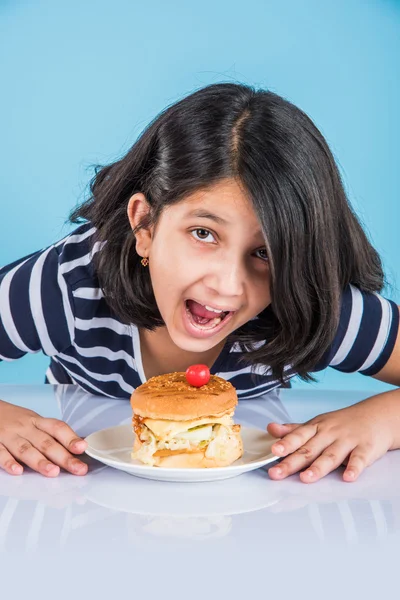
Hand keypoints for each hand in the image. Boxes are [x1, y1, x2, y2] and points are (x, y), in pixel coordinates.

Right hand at [0, 399, 87, 476]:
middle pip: (46, 442)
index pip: (57, 428)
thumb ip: (50, 434)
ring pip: (26, 449)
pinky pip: (1, 453)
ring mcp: (9, 436)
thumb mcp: (33, 421)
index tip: (83, 448)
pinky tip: (18, 471)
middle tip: (78, 469)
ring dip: (40, 461)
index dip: (71, 438)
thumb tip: (76, 447)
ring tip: (53, 472)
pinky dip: (9, 462)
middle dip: (64, 457)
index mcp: (37, 421)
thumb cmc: (14, 419)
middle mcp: (25, 428)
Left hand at [266, 394, 397, 482]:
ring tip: (306, 478)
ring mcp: (348, 441)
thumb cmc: (342, 423)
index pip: (298, 436)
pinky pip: (359, 460)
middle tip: (277, 473)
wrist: (376, 416)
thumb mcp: (317, 423)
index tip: (273, 451)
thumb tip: (270, 429)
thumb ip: (294, 430)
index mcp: (316, 428)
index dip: (285, 444)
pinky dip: (354, 468)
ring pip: (331, 456)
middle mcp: (330, 434)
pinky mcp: (365, 449)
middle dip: (292, 462)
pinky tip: (348, 477)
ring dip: (318, 468)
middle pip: (309, 450)